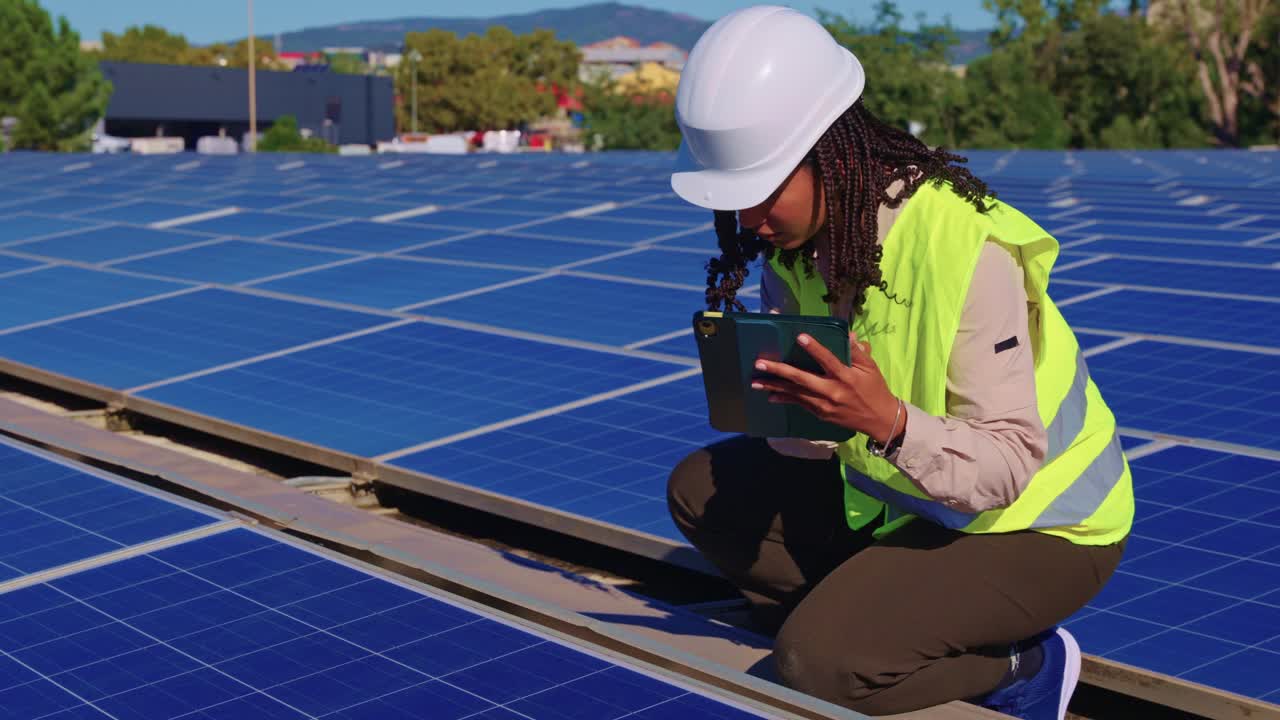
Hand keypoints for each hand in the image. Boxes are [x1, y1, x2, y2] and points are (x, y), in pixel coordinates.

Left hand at [752, 332, 901, 442]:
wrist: (879, 420)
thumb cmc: (875, 389)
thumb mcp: (870, 368)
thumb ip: (857, 352)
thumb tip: (849, 335)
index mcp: (846, 376)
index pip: (828, 360)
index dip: (814, 348)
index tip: (799, 337)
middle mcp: (832, 391)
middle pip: (802, 379)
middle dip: (780, 371)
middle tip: (760, 364)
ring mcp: (824, 405)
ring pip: (796, 394)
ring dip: (774, 387)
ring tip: (755, 382)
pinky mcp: (821, 414)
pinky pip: (800, 404)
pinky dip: (785, 399)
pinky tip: (770, 395)